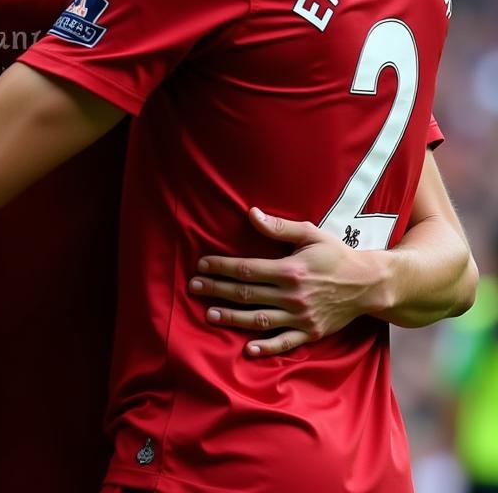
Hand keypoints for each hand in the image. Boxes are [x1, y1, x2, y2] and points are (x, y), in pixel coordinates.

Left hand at [189, 207, 384, 355]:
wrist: (369, 285)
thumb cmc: (336, 255)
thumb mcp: (310, 234)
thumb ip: (279, 227)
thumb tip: (251, 213)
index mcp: (290, 270)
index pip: (246, 269)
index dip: (221, 267)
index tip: (201, 265)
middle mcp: (293, 295)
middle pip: (246, 293)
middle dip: (217, 290)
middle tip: (193, 288)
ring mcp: (301, 317)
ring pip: (259, 319)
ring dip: (232, 318)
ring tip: (209, 315)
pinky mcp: (311, 333)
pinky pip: (285, 343)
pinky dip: (266, 347)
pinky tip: (248, 349)